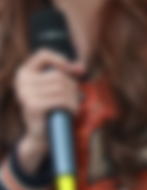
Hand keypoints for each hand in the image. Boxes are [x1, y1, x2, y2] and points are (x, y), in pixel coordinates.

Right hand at [12, 49, 83, 172]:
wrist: (41, 135)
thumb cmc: (51, 108)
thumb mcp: (57, 88)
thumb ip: (68, 74)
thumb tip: (81, 67)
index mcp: (24, 73)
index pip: (43, 54)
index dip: (61, 60)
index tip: (76, 70)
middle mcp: (21, 81)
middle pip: (58, 74)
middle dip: (72, 86)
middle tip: (74, 99)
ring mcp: (25, 93)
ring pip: (62, 87)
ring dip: (73, 98)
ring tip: (71, 106)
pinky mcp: (33, 105)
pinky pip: (61, 100)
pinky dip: (71, 106)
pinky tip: (70, 112)